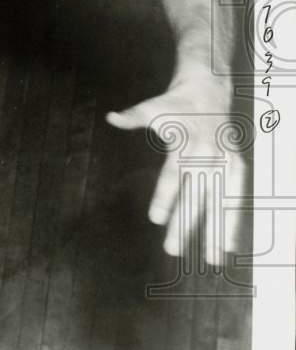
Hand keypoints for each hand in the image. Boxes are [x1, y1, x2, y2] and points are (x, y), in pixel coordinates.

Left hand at [107, 74, 244, 264]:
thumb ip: (133, 117)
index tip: (155, 219)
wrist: (208, 89)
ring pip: (220, 202)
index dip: (165, 197)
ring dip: (217, 231)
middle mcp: (208, 156)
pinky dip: (234, 221)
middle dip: (186, 224)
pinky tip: (230, 246)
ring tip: (212, 259)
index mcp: (186, 144)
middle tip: (173, 250)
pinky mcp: (237, 166)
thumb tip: (111, 117)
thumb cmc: (174, 104)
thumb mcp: (152, 107)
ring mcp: (225, 162)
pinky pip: (236, 197)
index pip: (173, 176)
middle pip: (196, 196)